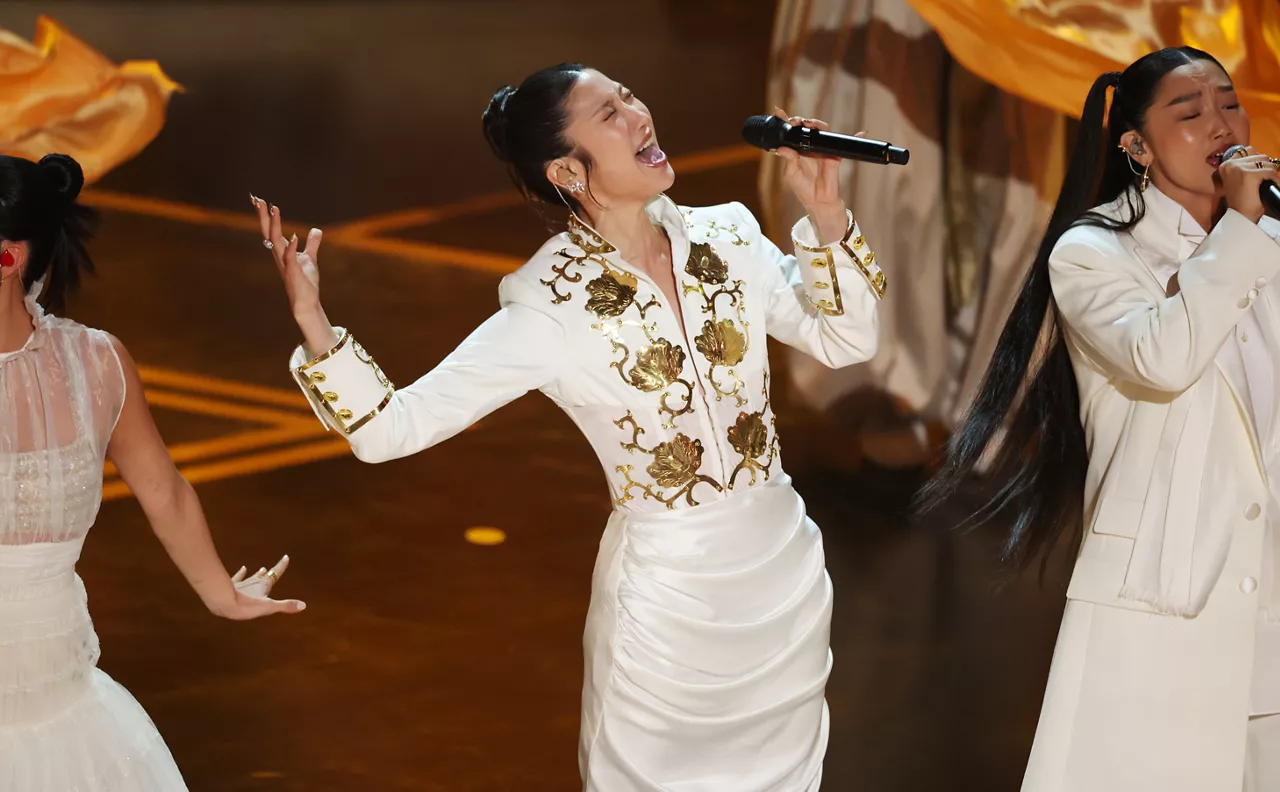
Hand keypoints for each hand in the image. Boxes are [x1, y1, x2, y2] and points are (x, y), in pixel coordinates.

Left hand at [214, 555, 305, 620]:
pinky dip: (240, 574)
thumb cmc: (246, 606)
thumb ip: (285, 606)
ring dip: (257, 574)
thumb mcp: (269, 608)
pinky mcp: (231, 587)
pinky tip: (241, 569)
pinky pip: (237, 578)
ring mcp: (242, 584)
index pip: (275, 574)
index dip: (281, 566)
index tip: (286, 557)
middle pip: (264, 576)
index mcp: (264, 586)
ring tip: (261, 568)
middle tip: (274, 566)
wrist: (223, 602)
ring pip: (252, 577)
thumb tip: (303, 605)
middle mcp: (254, 583)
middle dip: (270, 571)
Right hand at [252, 195, 323, 318]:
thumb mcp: (310, 258)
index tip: (259, 200)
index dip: (265, 215)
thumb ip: (312, 243)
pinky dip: (291, 247)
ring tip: (274, 209)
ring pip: (276, 242)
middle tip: (257, 199)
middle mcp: (280, 256)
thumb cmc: (306, 282)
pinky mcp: (294, 272)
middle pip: (268, 232)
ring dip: (274, 225)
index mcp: (282, 251)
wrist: (307, 302)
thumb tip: (316, 229)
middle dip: (263, 216)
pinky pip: (290, 258)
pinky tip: (293, 236)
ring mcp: (285, 264)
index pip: (271, 230)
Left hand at [771, 107, 849, 241]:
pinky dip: (854, 137)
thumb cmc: (803, 188)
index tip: (778, 111)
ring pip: (821, 131)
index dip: (785, 121)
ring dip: (816, 123)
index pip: (790, 132)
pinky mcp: (834, 155)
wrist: (817, 201)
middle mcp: (809, 147)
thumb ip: (788, 158)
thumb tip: (781, 148)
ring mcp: (822, 149)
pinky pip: (842, 144)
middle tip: (795, 121)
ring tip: (809, 123)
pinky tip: (860, 132)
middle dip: (800, 120)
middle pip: (806, 127)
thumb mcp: (790, 173)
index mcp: (797, 150)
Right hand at [1218, 147, 1278, 222]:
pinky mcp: (1250, 174)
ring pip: (1267, 162)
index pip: (1247, 150)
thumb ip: (1244, 166)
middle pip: (1259, 155)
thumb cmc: (1241, 201)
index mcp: (1225, 165)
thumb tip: (1256, 153)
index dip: (1256, 162)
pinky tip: (1268, 188)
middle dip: (1265, 168)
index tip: (1256, 175)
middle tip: (1261, 182)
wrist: (1241, 217)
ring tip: (1264, 185)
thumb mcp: (1238, 179)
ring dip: (1270, 174)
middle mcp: (1230, 164)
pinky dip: (1274, 179)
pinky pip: (1270, 171)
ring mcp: (1239, 169)